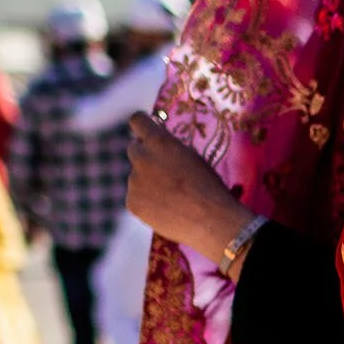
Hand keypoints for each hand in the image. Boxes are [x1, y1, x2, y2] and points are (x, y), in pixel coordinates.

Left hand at [127, 113, 250, 265]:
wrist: (212, 222)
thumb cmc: (209, 187)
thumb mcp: (192, 156)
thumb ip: (170, 147)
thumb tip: (158, 143)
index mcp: (159, 142)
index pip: (138, 121)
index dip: (143, 125)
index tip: (146, 130)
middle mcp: (142, 158)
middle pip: (133, 149)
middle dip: (145, 155)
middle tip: (162, 169)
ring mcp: (134, 182)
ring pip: (136, 175)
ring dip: (148, 181)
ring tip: (171, 196)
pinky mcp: (132, 203)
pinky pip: (136, 196)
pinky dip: (146, 201)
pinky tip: (165, 209)